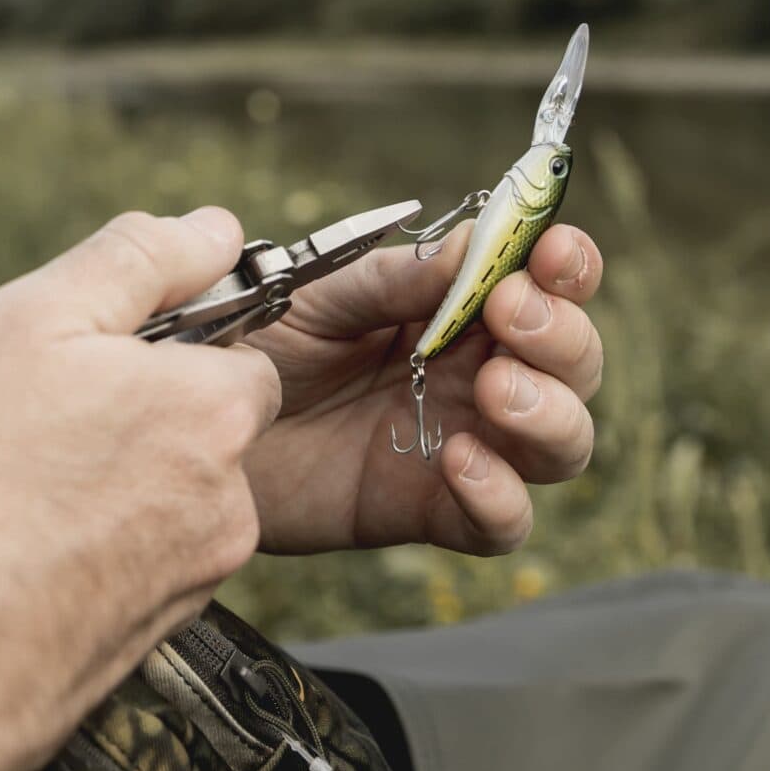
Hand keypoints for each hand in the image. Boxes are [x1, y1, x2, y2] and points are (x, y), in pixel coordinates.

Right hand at [0, 208, 281, 770]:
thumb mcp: (30, 319)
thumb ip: (138, 260)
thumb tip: (214, 227)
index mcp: (211, 415)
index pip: (234, 353)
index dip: (154, 344)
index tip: (77, 358)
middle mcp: (223, 510)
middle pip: (192, 434)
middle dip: (120, 419)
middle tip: (17, 425)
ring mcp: (183, 591)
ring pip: (153, 507)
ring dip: (93, 491)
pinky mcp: (137, 653)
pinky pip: (120, 577)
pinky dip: (73, 560)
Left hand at [241, 220, 603, 558]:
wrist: (195, 423)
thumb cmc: (260, 345)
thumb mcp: (323, 293)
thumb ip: (398, 279)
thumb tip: (476, 247)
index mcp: (461, 309)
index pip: (548, 284)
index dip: (568, 267)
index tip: (550, 253)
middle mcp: (477, 374)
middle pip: (574, 364)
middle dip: (562, 336)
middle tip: (511, 316)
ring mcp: (464, 443)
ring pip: (562, 444)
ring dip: (550, 413)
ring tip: (494, 391)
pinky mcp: (431, 510)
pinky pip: (502, 523)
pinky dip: (500, 496)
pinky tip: (458, 461)